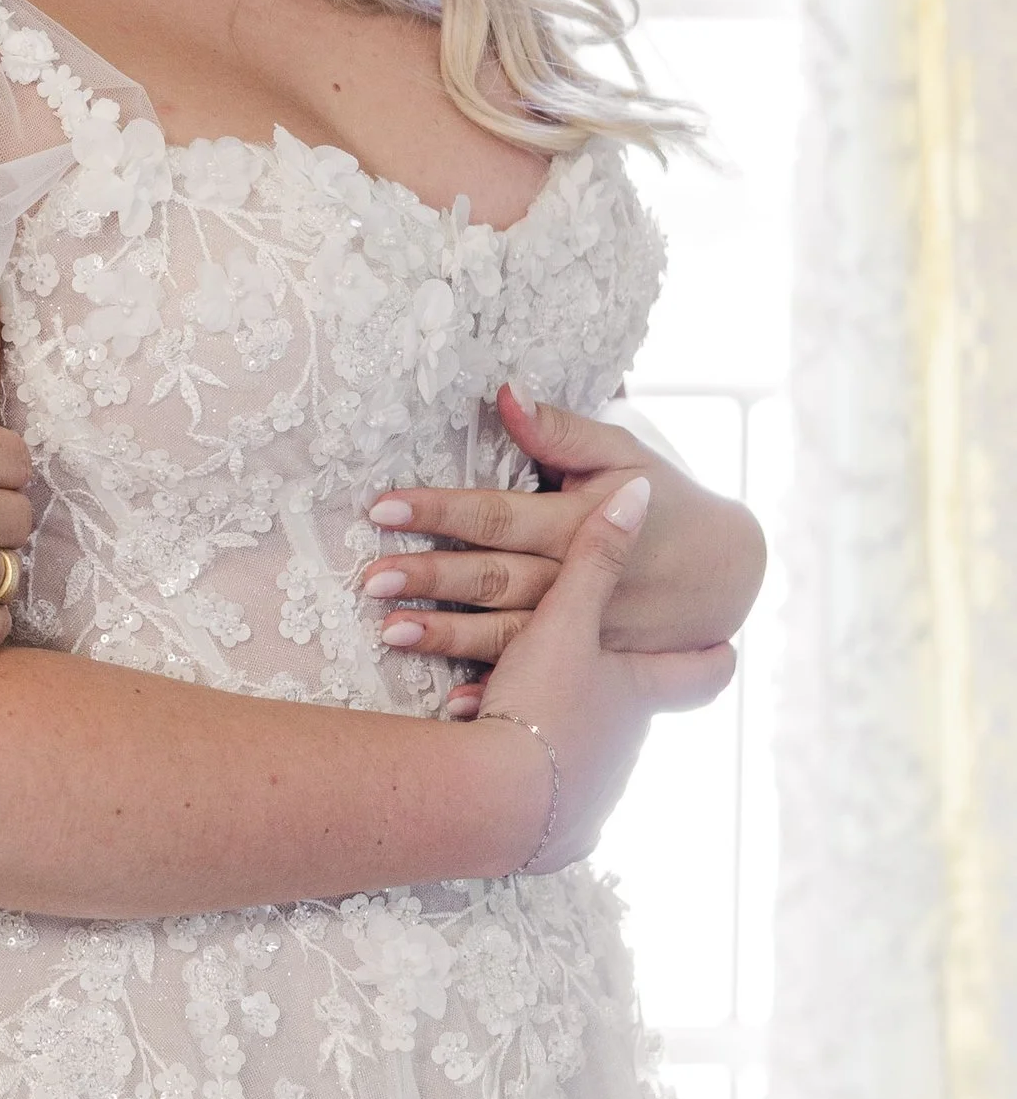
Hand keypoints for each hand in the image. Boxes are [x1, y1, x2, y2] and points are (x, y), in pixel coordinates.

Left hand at [358, 384, 765, 719]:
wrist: (728, 573)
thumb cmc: (670, 502)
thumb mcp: (624, 452)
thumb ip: (561, 431)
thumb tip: (505, 394)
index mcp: (579, 524)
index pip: (497, 515)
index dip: (439, 509)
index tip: (384, 507)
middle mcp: (579, 581)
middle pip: (494, 577)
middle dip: (431, 577)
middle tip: (371, 578)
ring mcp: (586, 629)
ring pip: (507, 633)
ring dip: (448, 635)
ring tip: (389, 632)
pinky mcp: (591, 661)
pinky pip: (540, 681)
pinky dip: (498, 693)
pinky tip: (453, 705)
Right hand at [475, 474, 737, 870]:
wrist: (501, 803)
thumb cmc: (542, 705)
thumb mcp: (565, 622)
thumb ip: (595, 557)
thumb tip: (637, 491)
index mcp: (639, 689)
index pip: (702, 671)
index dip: (714, 656)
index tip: (727, 645)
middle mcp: (629, 742)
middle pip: (641, 713)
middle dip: (623, 693)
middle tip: (614, 674)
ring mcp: (598, 789)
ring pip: (593, 754)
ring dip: (567, 733)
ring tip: (539, 720)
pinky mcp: (558, 827)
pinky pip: (554, 797)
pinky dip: (537, 778)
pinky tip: (512, 772)